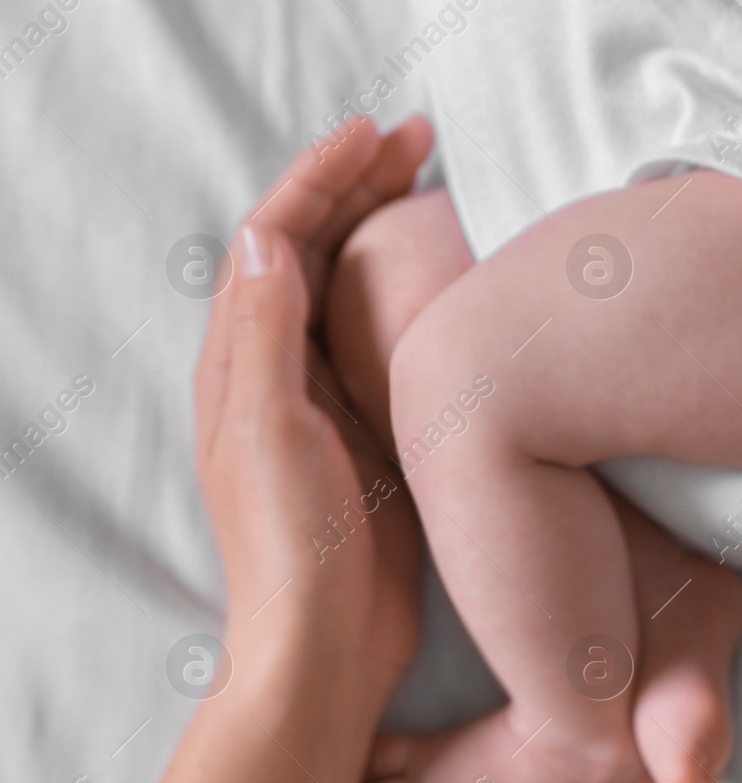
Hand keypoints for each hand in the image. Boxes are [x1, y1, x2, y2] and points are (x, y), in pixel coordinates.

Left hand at [194, 116, 432, 690]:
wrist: (326, 647)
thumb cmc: (295, 548)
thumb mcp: (271, 433)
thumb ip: (266, 337)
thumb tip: (269, 236)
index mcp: (244, 363)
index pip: (276, 239)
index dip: (321, 177)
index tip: (379, 135)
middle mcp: (278, 371)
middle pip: (314, 250)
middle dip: (360, 186)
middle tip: (422, 140)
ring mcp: (326, 400)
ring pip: (353, 286)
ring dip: (387, 228)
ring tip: (437, 185)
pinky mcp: (371, 431)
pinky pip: (388, 337)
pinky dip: (416, 292)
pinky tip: (456, 281)